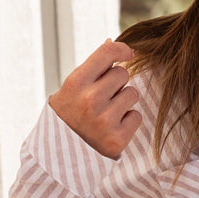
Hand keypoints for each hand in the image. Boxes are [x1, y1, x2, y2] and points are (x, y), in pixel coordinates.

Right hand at [48, 39, 141, 158]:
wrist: (62, 154)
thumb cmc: (70, 114)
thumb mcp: (72, 88)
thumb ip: (92, 68)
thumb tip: (112, 43)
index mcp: (76, 83)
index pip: (107, 53)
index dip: (122, 49)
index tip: (128, 53)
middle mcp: (90, 100)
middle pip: (123, 74)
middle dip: (117, 82)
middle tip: (105, 96)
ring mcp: (105, 121)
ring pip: (132, 94)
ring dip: (124, 100)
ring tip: (108, 111)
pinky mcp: (118, 139)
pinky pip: (136, 116)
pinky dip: (128, 120)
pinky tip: (113, 126)